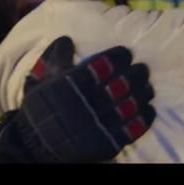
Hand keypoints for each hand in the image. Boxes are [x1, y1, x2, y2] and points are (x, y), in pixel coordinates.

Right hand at [0, 36, 156, 162]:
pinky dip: (144, 117)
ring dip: (143, 93)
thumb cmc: (39, 109)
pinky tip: (148, 109)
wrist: (34, 146)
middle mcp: (88, 103)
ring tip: (148, 87)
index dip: (118, 57)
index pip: (102, 66)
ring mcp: (100, 124)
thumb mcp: (40, 81)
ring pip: (131, 104)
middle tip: (142, 68)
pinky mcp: (107, 143)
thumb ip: (54, 59)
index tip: (126, 53)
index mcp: (72, 86)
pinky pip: (133, 128)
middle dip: (136, 73)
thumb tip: (66, 39)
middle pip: (122, 84)